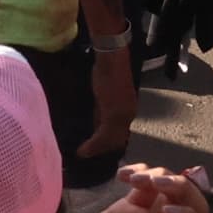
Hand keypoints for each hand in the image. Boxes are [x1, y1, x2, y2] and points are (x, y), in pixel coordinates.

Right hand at [54, 165, 211, 212]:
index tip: (167, 212)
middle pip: (192, 204)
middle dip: (181, 187)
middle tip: (156, 182)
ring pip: (169, 189)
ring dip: (158, 176)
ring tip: (134, 180)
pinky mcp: (128, 208)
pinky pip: (143, 185)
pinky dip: (139, 173)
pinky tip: (123, 175)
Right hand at [84, 42, 137, 158]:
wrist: (111, 59)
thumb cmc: (108, 71)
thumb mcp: (106, 94)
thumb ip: (102, 110)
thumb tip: (96, 124)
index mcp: (129, 110)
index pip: (120, 132)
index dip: (108, 142)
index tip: (96, 147)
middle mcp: (129, 115)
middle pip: (117, 140)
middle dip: (103, 148)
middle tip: (87, 153)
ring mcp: (123, 116)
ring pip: (110, 140)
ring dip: (96, 149)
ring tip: (83, 153)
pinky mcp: (113, 115)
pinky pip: (103, 136)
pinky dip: (93, 145)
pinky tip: (82, 149)